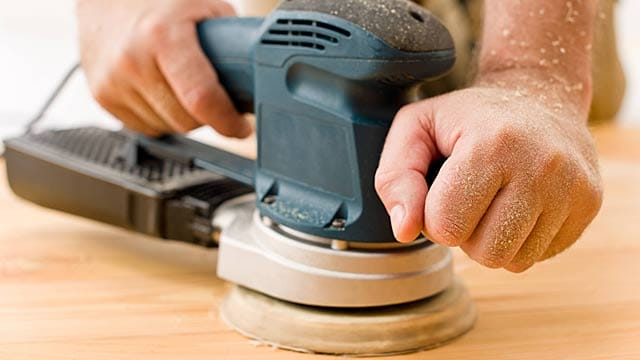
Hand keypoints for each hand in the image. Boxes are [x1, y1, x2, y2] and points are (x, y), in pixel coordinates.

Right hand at [77, 0, 251, 136]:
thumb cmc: (160, 0)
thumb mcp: (206, 8)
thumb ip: (233, 45)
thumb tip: (261, 81)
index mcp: (162, 36)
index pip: (201, 99)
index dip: (227, 121)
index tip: (240, 127)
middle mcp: (132, 60)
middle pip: (186, 120)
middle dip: (209, 117)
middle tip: (216, 100)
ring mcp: (112, 81)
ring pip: (167, 128)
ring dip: (184, 117)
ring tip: (184, 88)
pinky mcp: (101, 95)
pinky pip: (145, 127)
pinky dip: (161, 117)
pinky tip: (162, 91)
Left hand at [375, 71, 602, 271]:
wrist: (538, 94)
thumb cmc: (466, 116)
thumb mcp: (416, 128)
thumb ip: (395, 178)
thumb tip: (405, 231)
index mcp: (492, 144)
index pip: (446, 226)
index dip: (433, 216)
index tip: (442, 189)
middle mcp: (541, 166)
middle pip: (484, 252)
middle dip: (465, 233)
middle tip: (469, 197)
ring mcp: (573, 187)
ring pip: (513, 261)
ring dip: (492, 240)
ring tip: (493, 200)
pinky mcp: (590, 203)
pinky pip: (539, 256)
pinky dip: (520, 239)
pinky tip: (519, 204)